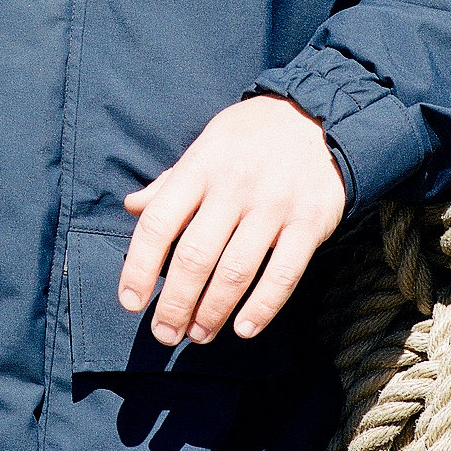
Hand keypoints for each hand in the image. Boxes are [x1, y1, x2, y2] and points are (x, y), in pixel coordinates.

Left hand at [119, 95, 345, 348]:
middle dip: (175, 304)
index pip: (158, 224)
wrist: (320, 115)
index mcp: (201, 167)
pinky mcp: (309, 222)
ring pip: (236, 271)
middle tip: (165, 333)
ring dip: (212, 312)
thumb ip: (171, 181)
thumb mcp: (206, 145)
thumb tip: (132, 207)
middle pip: (195, 256)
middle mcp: (234, 187)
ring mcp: (274, 205)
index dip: (139, 267)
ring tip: (198, 334)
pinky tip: (244, 328)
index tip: (131, 301)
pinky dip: (262, 307)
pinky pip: (283, 274)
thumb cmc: (252, 135)